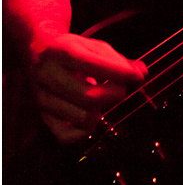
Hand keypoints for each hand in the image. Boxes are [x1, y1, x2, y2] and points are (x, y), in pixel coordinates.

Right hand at [29, 32, 147, 143]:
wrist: (38, 52)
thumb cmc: (75, 51)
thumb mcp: (95, 47)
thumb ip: (120, 61)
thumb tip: (142, 74)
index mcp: (61, 51)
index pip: (93, 65)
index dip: (120, 73)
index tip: (136, 77)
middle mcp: (47, 75)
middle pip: (88, 97)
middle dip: (114, 95)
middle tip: (120, 89)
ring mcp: (42, 98)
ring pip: (81, 118)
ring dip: (101, 112)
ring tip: (102, 99)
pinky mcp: (43, 117)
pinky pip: (66, 137)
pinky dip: (84, 131)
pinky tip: (91, 114)